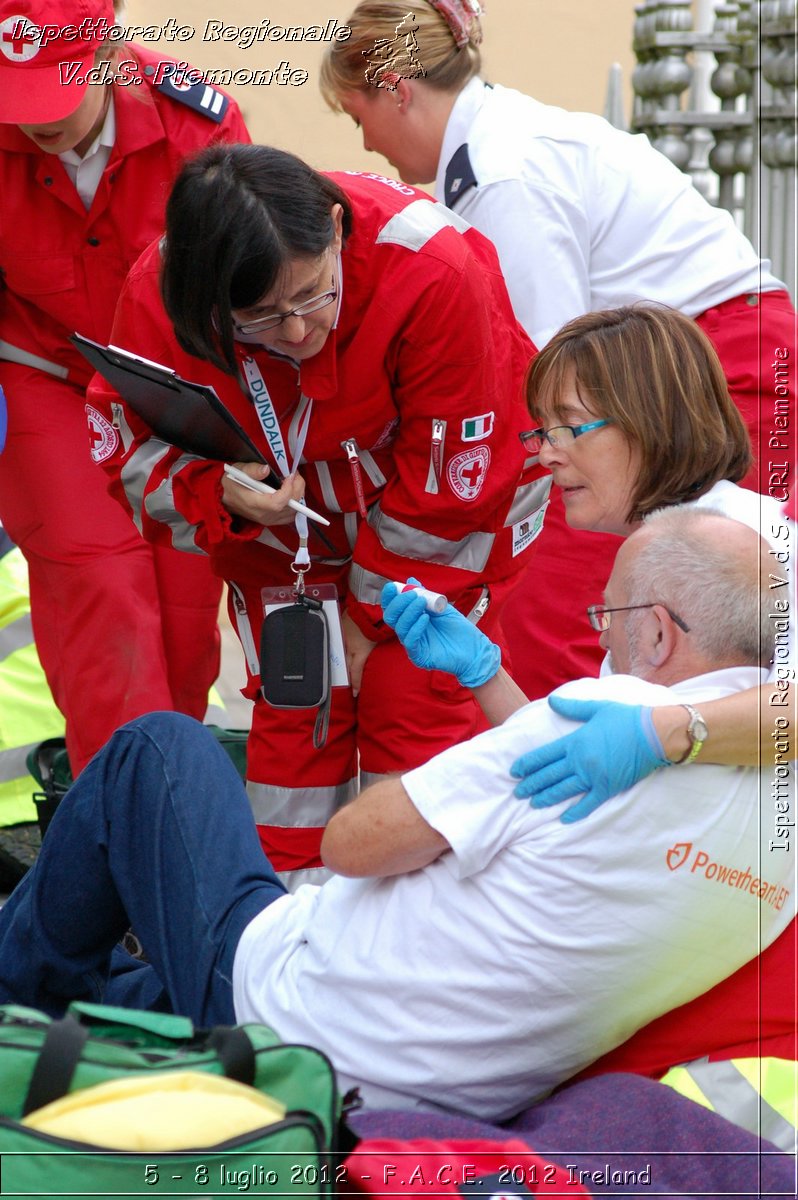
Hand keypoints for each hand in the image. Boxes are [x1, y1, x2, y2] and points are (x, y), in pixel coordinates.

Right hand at [221, 464, 305, 526]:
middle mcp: (263, 515)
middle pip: (289, 507)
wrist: (225, 497)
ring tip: (293, 481)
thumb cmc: (232, 483)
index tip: (290, 475)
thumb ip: (253, 470)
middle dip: (297, 488)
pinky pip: (290, 515)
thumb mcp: (239, 470)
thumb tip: (266, 469)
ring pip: (293, 512)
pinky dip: (296, 503)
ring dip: (298, 495)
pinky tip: (291, 492)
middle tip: (295, 474)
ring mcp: (269, 520)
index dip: (288, 489)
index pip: (277, 503)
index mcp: (254, 503)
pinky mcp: (272, 521)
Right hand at [342, 611, 376, 696]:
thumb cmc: (377, 622)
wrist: (366, 605)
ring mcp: (342, 637)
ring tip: (339, 671)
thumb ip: (376, 649)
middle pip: (345, 665)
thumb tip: (380, 657)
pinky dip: (338, 648)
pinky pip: (338, 641)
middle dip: (345, 676)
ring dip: (340, 662)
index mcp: (359, 651)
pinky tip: (338, 651)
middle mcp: (348, 646)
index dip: (355, 683)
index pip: (355, 672)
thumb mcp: (379, 639)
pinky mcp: (339, 627)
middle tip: (346, 685)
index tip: (355, 693)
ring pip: (339, 654)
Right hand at [381, 579, 499, 687]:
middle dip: (399, 603)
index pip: (392, 608)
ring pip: (400, 627)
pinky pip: (410, 641)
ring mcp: (413, 645)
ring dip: (409, 611)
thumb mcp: (441, 607)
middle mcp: (408, 631)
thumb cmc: (458, 629)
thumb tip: (411, 581)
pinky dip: (416, 627)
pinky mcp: (419, 656)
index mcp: (411, 620)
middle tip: (413, 594)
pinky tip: (425, 618)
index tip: (392, 586)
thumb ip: (426, 596)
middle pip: (391, 617)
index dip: (389, 597)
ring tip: (422, 602)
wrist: (474, 649)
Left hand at [510, 695, 668, 821]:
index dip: (528, 764)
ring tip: (532, 804)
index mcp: (575, 741)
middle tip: (517, 792)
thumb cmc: (625, 718)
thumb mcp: (596, 708)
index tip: (514, 771)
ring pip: (563, 790)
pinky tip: (563, 819)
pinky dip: (575, 812)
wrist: (653, 733)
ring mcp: (593, 776)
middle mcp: (580, 760)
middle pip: (549, 775)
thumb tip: (552, 701)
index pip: (544, 755)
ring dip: (546, 798)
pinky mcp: (607, 788)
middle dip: (531, 784)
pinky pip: (588, 803)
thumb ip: (572, 708)